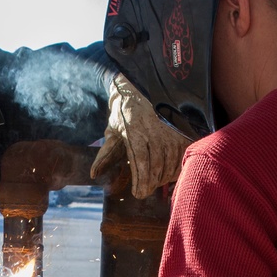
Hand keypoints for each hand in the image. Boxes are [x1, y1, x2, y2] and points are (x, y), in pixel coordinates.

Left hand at [91, 75, 191, 198]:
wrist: (143, 83)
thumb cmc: (124, 110)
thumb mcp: (112, 129)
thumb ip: (105, 153)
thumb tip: (94, 174)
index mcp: (134, 129)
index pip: (141, 162)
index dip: (141, 181)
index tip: (138, 193)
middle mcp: (154, 129)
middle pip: (157, 166)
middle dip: (151, 183)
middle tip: (145, 189)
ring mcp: (170, 128)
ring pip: (171, 162)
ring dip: (164, 177)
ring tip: (156, 182)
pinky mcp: (182, 128)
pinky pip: (182, 154)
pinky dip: (176, 167)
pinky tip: (169, 172)